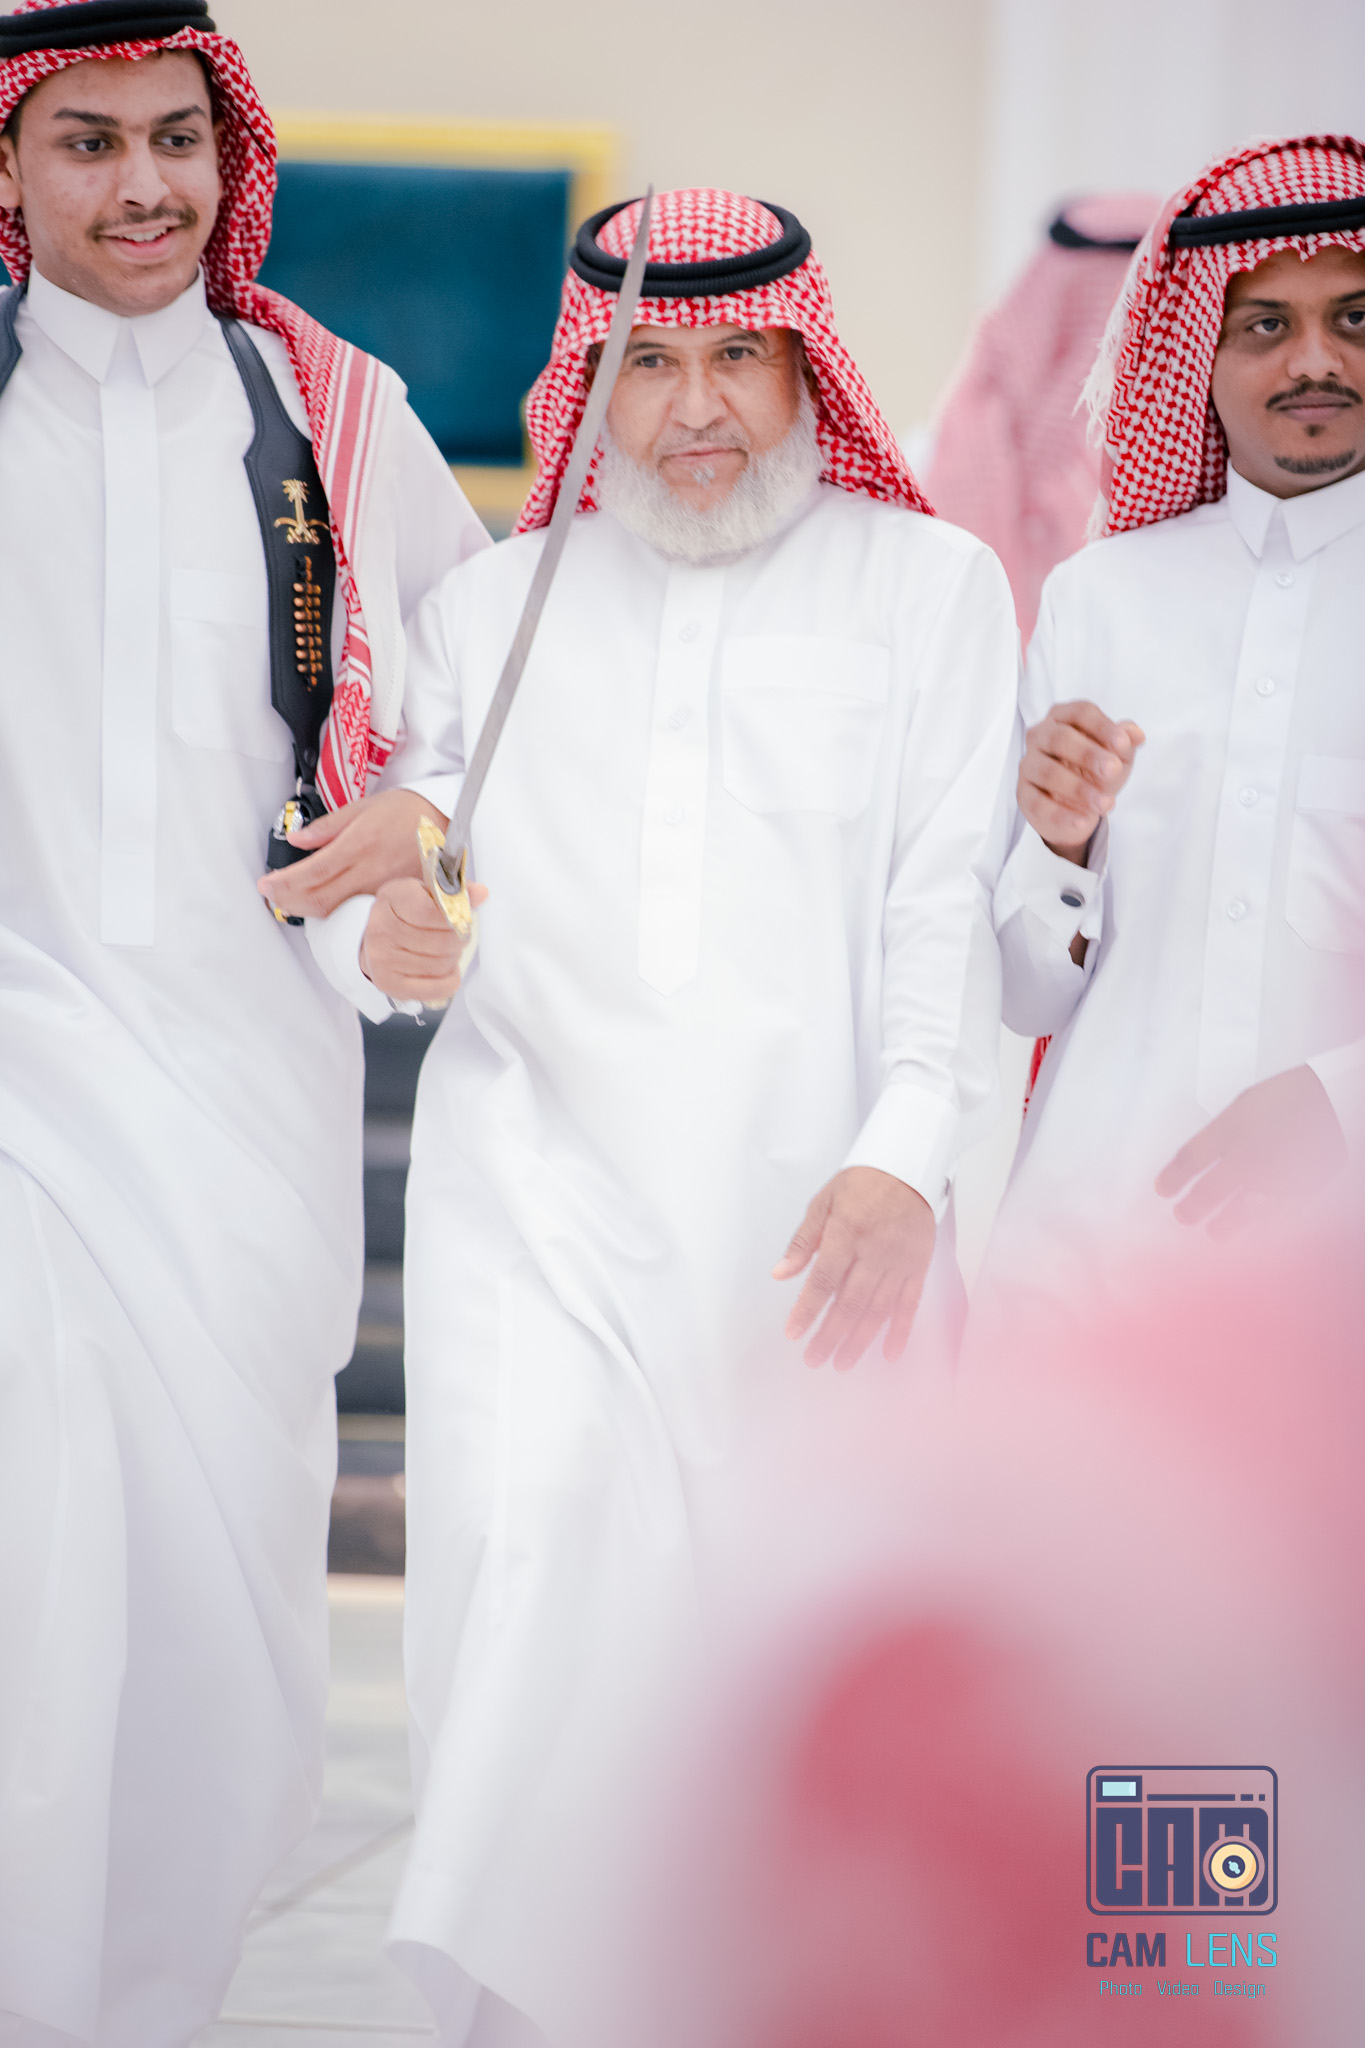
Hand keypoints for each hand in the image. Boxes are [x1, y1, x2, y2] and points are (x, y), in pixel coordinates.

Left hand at [257, 788, 447, 921]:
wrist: (448, 822)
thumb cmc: (408, 811)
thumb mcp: (363, 807)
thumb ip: (327, 827)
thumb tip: (296, 839)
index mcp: (360, 844)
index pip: (312, 872)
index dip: (284, 883)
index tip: (266, 884)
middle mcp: (371, 871)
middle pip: (320, 899)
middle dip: (289, 900)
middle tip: (272, 895)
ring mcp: (385, 890)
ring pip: (338, 911)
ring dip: (308, 910)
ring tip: (289, 902)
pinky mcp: (396, 901)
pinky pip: (359, 914)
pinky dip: (335, 914)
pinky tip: (323, 909)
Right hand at [359, 876, 488, 1005]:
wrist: (377, 939)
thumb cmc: (404, 914)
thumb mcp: (425, 894)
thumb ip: (454, 892)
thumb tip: (480, 894)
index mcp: (392, 898)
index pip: (432, 911)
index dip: (455, 915)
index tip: (459, 915)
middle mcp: (381, 929)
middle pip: (443, 941)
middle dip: (458, 939)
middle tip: (457, 935)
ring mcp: (383, 959)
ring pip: (441, 964)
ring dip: (453, 958)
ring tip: (448, 951)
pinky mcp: (389, 984)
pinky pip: (435, 988)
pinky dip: (449, 980)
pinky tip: (447, 970)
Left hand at [773, 1166, 935, 1369]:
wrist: (909, 1167)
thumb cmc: (863, 1182)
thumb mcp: (824, 1201)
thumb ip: (803, 1241)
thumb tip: (781, 1273)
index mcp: (846, 1233)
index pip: (823, 1281)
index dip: (807, 1310)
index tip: (793, 1333)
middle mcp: (874, 1251)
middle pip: (849, 1303)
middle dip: (830, 1336)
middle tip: (814, 1360)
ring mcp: (899, 1262)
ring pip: (878, 1310)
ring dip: (859, 1341)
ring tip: (842, 1363)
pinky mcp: (918, 1267)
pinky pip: (910, 1305)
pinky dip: (900, 1331)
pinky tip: (889, 1354)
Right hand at [1019, 701, 1144, 861]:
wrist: (1077, 806)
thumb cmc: (1095, 771)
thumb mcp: (1117, 755)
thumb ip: (1125, 742)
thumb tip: (1136, 734)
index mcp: (1063, 717)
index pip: (1081, 713)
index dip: (1103, 727)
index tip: (1123, 745)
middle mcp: (1040, 735)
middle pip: (1060, 738)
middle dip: (1088, 754)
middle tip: (1112, 770)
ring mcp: (1029, 765)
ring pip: (1048, 772)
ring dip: (1079, 788)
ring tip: (1106, 803)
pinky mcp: (1024, 794)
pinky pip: (1039, 804)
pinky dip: (1062, 814)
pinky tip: (1084, 821)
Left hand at [1154, 1065, 1347, 1238]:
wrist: (1335, 1100)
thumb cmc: (1290, 1097)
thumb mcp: (1246, 1104)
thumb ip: (1222, 1132)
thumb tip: (1201, 1162)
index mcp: (1231, 1126)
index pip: (1189, 1159)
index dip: (1173, 1178)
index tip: (1162, 1191)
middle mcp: (1248, 1154)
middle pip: (1207, 1193)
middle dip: (1190, 1209)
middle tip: (1183, 1216)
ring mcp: (1273, 1176)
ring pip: (1236, 1214)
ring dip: (1221, 1226)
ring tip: (1214, 1231)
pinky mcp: (1298, 1191)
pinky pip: (1271, 1220)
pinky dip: (1258, 1229)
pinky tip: (1251, 1231)